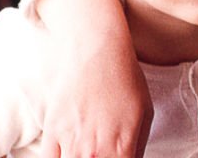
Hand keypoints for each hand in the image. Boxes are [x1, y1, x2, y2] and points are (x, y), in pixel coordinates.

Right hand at [36, 0, 152, 157]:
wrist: (96, 50)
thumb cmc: (125, 79)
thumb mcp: (145, 115)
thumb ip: (137, 149)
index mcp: (120, 150)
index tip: (118, 157)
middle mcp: (93, 153)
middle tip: (101, 150)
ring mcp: (70, 144)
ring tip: (88, 150)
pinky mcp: (51, 133)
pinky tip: (70, 152)